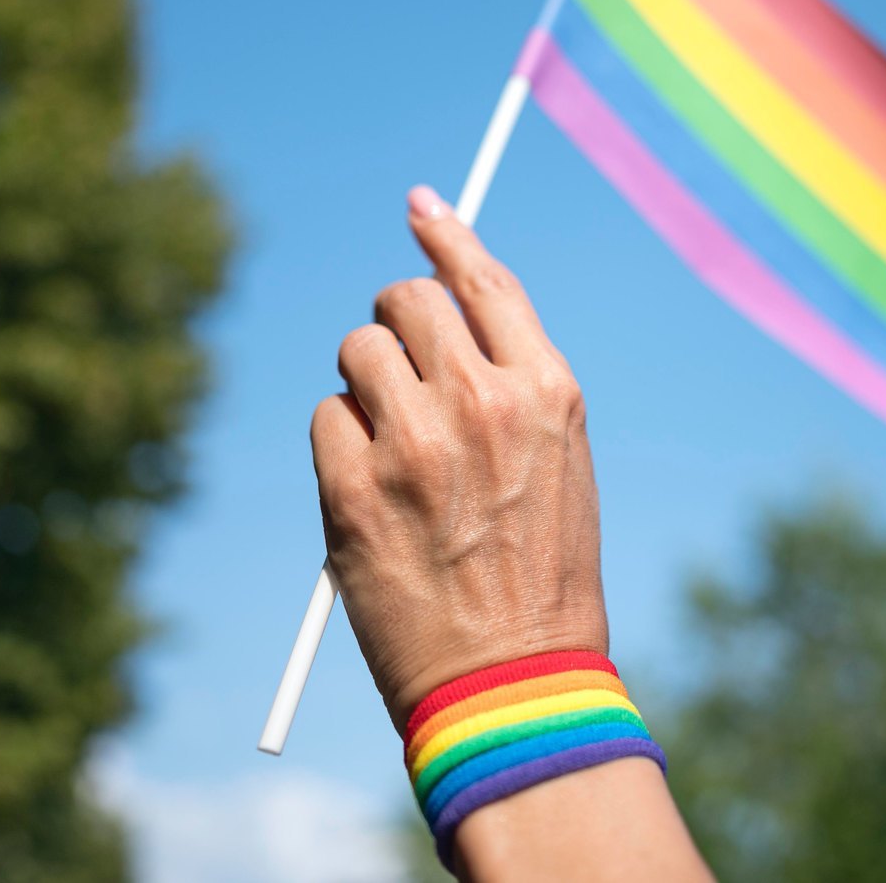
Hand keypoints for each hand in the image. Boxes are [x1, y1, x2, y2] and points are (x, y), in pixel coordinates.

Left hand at [311, 186, 607, 730]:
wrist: (513, 682)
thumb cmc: (543, 575)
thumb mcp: (560, 463)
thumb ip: (513, 385)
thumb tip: (445, 318)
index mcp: (547, 391)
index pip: (484, 279)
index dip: (446, 232)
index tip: (419, 204)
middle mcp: (483, 400)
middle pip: (405, 299)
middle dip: (394, 320)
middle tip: (397, 364)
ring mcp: (415, 443)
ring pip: (355, 350)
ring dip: (365, 384)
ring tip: (395, 449)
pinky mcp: (354, 489)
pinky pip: (325, 417)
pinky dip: (340, 443)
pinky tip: (373, 493)